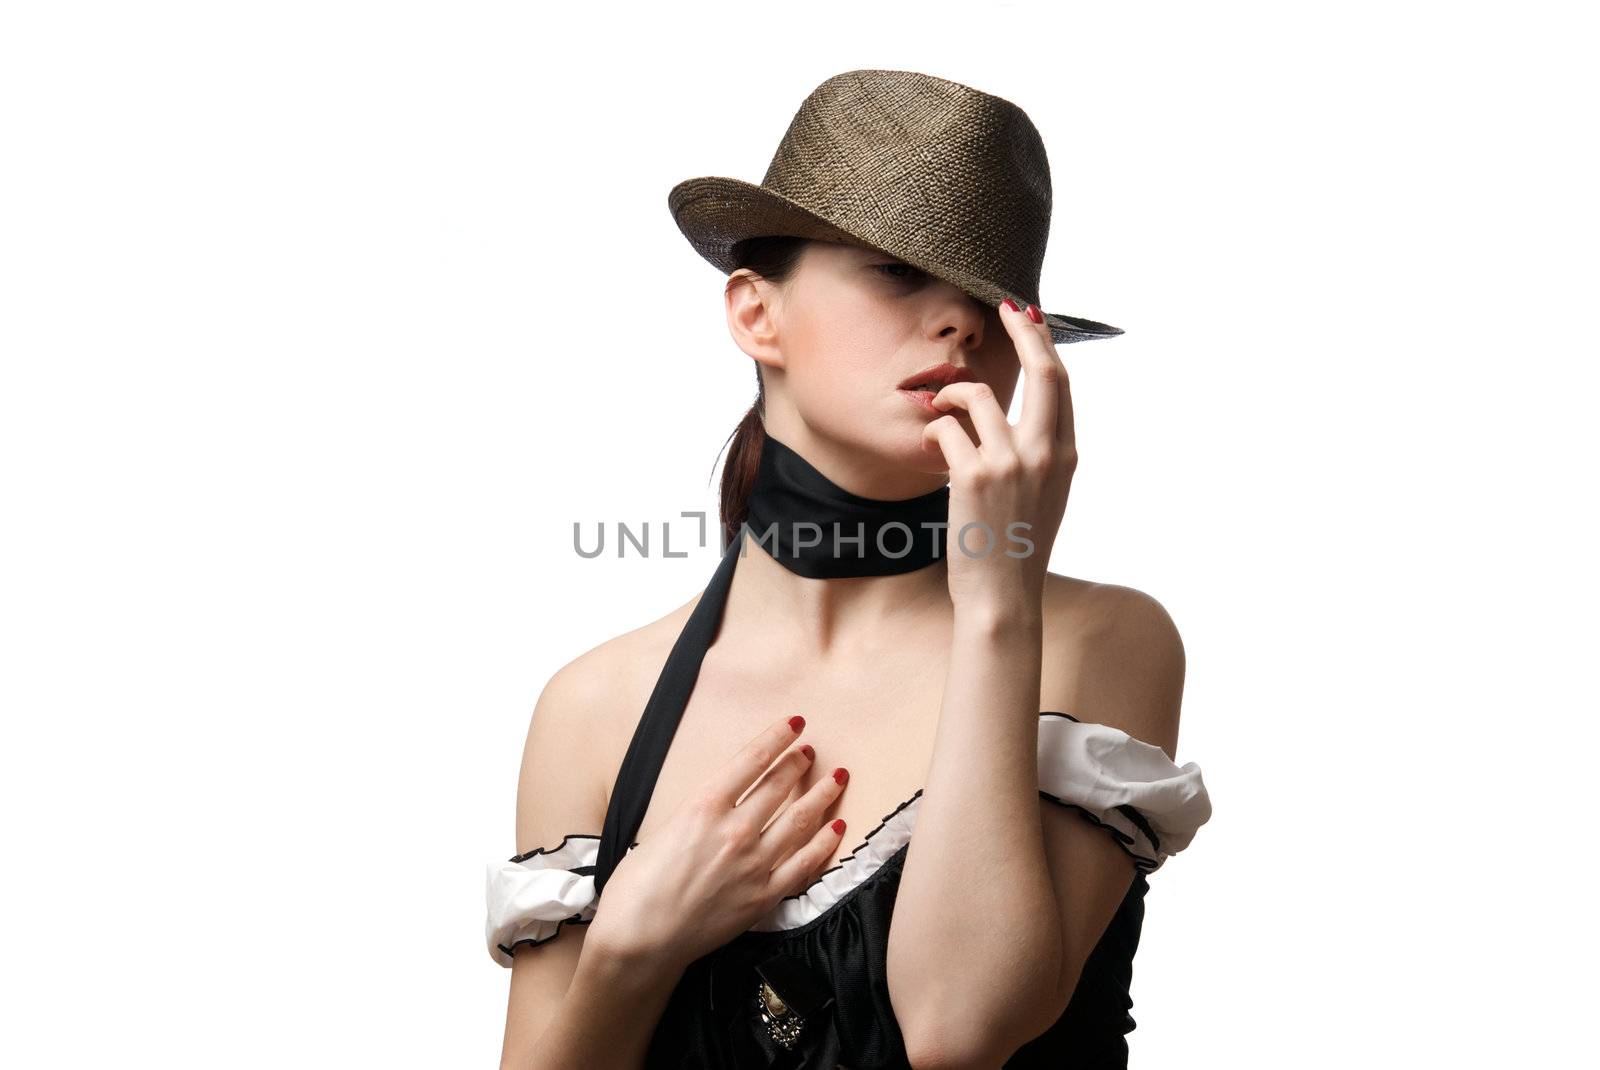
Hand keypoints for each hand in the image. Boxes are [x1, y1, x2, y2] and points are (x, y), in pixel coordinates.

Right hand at [584, 714, 850, 972]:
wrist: (639, 941)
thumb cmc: (636, 888)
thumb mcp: (662, 831)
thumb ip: (698, 815)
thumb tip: (719, 806)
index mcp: (703, 807)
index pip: (751, 761)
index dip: (776, 738)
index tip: (794, 724)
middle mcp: (734, 831)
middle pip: (779, 786)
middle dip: (798, 764)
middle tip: (810, 751)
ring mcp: (754, 864)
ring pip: (800, 820)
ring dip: (821, 795)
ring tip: (837, 778)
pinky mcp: (764, 897)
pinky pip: (804, 864)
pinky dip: (823, 844)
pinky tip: (836, 829)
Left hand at [920, 299, 1076, 618]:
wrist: (1002, 596)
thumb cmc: (1016, 546)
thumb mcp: (1045, 495)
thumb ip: (1041, 454)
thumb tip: (1023, 419)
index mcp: (1065, 455)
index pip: (1060, 383)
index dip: (1044, 343)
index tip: (1029, 317)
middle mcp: (1045, 453)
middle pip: (1042, 370)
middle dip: (1023, 330)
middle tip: (1004, 308)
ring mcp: (1010, 463)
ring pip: (977, 394)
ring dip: (950, 392)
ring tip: (938, 406)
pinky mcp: (974, 476)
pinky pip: (945, 429)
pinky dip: (933, 431)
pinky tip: (928, 445)